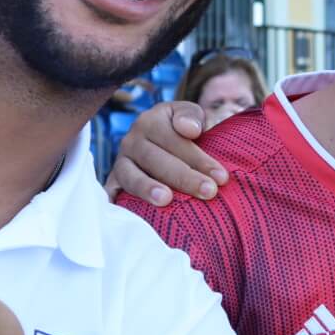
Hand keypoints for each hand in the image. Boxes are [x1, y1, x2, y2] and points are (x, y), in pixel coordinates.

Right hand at [104, 101, 227, 204]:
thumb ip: (191, 117)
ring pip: (131, 176)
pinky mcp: (113, 184)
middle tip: (209, 192)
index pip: (174, 140)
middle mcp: (131, 141)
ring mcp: (120, 164)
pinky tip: (135, 217)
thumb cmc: (182, 134)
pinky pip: (114, 194)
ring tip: (166, 200)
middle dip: (184, 177)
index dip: (198, 159)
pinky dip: (120, 204)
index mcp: (151, 121)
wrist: (159, 146)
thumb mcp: (190, 117)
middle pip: (156, 160)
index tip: (221, 177)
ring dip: (148, 188)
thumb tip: (190, 129)